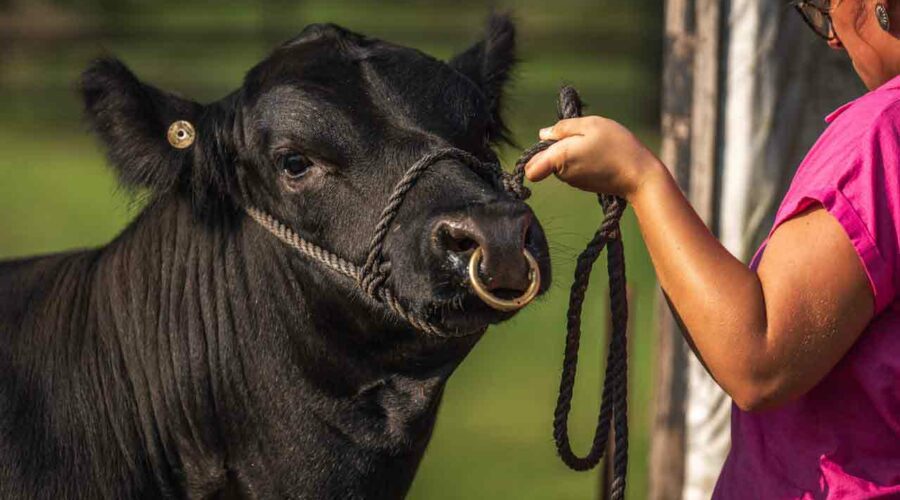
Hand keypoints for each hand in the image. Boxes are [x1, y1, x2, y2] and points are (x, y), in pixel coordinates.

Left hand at [523, 116, 661, 198]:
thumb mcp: (591, 125)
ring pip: (560, 163)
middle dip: (555, 147)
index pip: (530, 169)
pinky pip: (573, 169)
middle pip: (545, 160)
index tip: (548, 144)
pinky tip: (599, 154)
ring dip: (570, 152)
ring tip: (594, 144)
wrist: (640, 176)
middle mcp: (562, 174)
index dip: (534, 155)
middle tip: (580, 136)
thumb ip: (563, 128)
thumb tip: (543, 134)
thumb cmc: (617, 146)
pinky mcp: (583, 185)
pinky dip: (580, 160)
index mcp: (559, 158)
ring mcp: (573, 181)